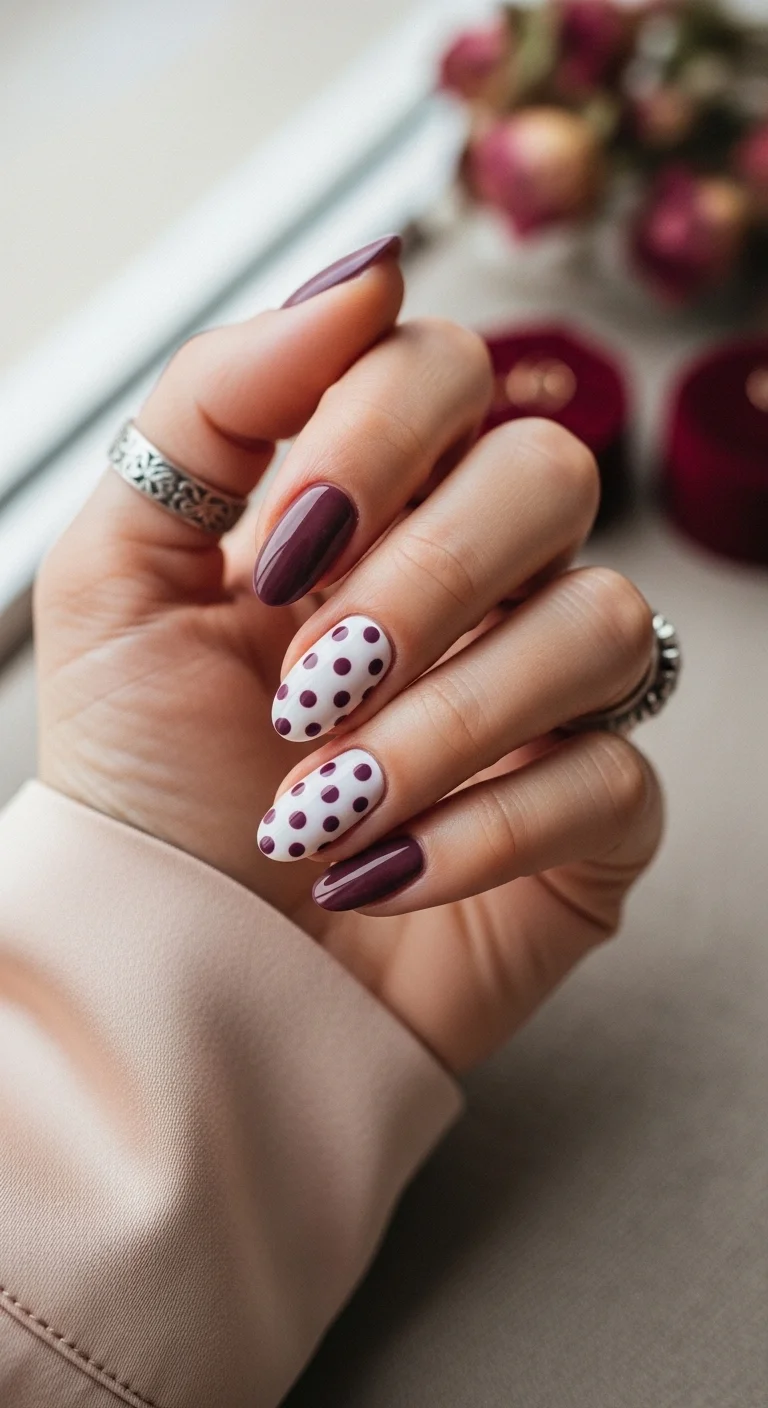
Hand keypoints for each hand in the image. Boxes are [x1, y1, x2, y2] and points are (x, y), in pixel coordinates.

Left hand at [36, 239, 662, 1072]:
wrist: (177, 971)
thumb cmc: (147, 783)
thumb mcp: (118, 580)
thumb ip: (212, 408)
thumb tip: (362, 271)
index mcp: (368, 510)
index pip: (442, 368)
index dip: (375, 436)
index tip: (281, 555)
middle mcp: (475, 582)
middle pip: (551, 474)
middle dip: (423, 581)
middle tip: (308, 689)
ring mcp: (545, 695)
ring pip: (602, 623)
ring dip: (446, 725)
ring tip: (323, 806)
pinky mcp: (595, 814)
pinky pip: (611, 777)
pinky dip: (483, 830)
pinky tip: (382, 874)